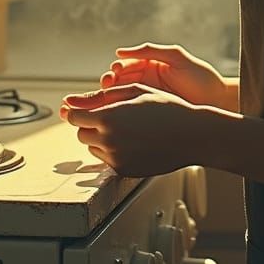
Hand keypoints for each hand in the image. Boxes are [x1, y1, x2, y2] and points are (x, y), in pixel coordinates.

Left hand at [60, 82, 201, 176]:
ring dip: (101, 137)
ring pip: (93, 147)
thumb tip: (72, 102)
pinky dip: (113, 151)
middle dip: (90, 124)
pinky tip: (133, 140)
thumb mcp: (135, 92)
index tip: (86, 107)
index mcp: (109, 117)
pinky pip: (107, 160)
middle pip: (81, 134)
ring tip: (125, 128)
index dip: (78, 110)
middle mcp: (109, 140)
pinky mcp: (125, 171)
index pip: (74, 117)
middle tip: (111, 116)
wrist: (191, 135)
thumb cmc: (166, 108)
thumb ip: (101, 96)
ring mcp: (117, 158)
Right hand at [100, 42, 231, 109]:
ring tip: (107, 98)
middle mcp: (147, 82)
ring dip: (112, 97)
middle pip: (120, 81)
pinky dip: (121, 111)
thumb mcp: (176, 57)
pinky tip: (116, 113)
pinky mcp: (152, 114)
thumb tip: (120, 51)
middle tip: (106, 85)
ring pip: (122, 97)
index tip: (113, 72)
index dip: (117, 69)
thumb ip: (150, 50)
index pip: (126, 66)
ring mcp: (148, 99)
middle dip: (110, 82)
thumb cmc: (201, 77)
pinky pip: (132, 112)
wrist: (219, 102)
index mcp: (151, 66)